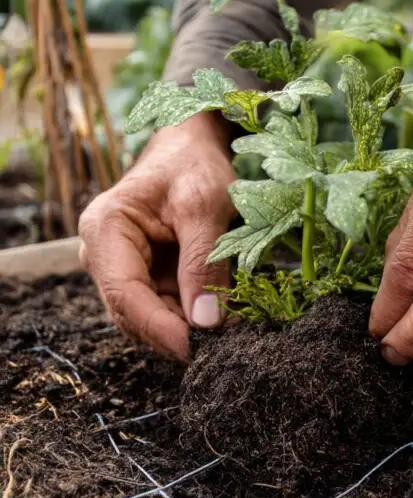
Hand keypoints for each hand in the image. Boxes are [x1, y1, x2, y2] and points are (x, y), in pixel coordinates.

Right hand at [79, 113, 235, 361]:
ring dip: (184, 329)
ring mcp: (119, 269)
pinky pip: (160, 310)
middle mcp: (100, 254)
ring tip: (227, 329)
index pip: (125, 293)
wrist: (191, 149)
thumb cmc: (193, 166)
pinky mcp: (141, 277)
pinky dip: (188, 319)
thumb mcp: (205, 207)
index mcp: (104, 229)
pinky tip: (218, 318)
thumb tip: (206, 322)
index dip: (159, 327)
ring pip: (146, 319)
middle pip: (131, 313)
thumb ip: (203, 263)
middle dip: (174, 333)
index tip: (196, 348)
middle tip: (222, 345)